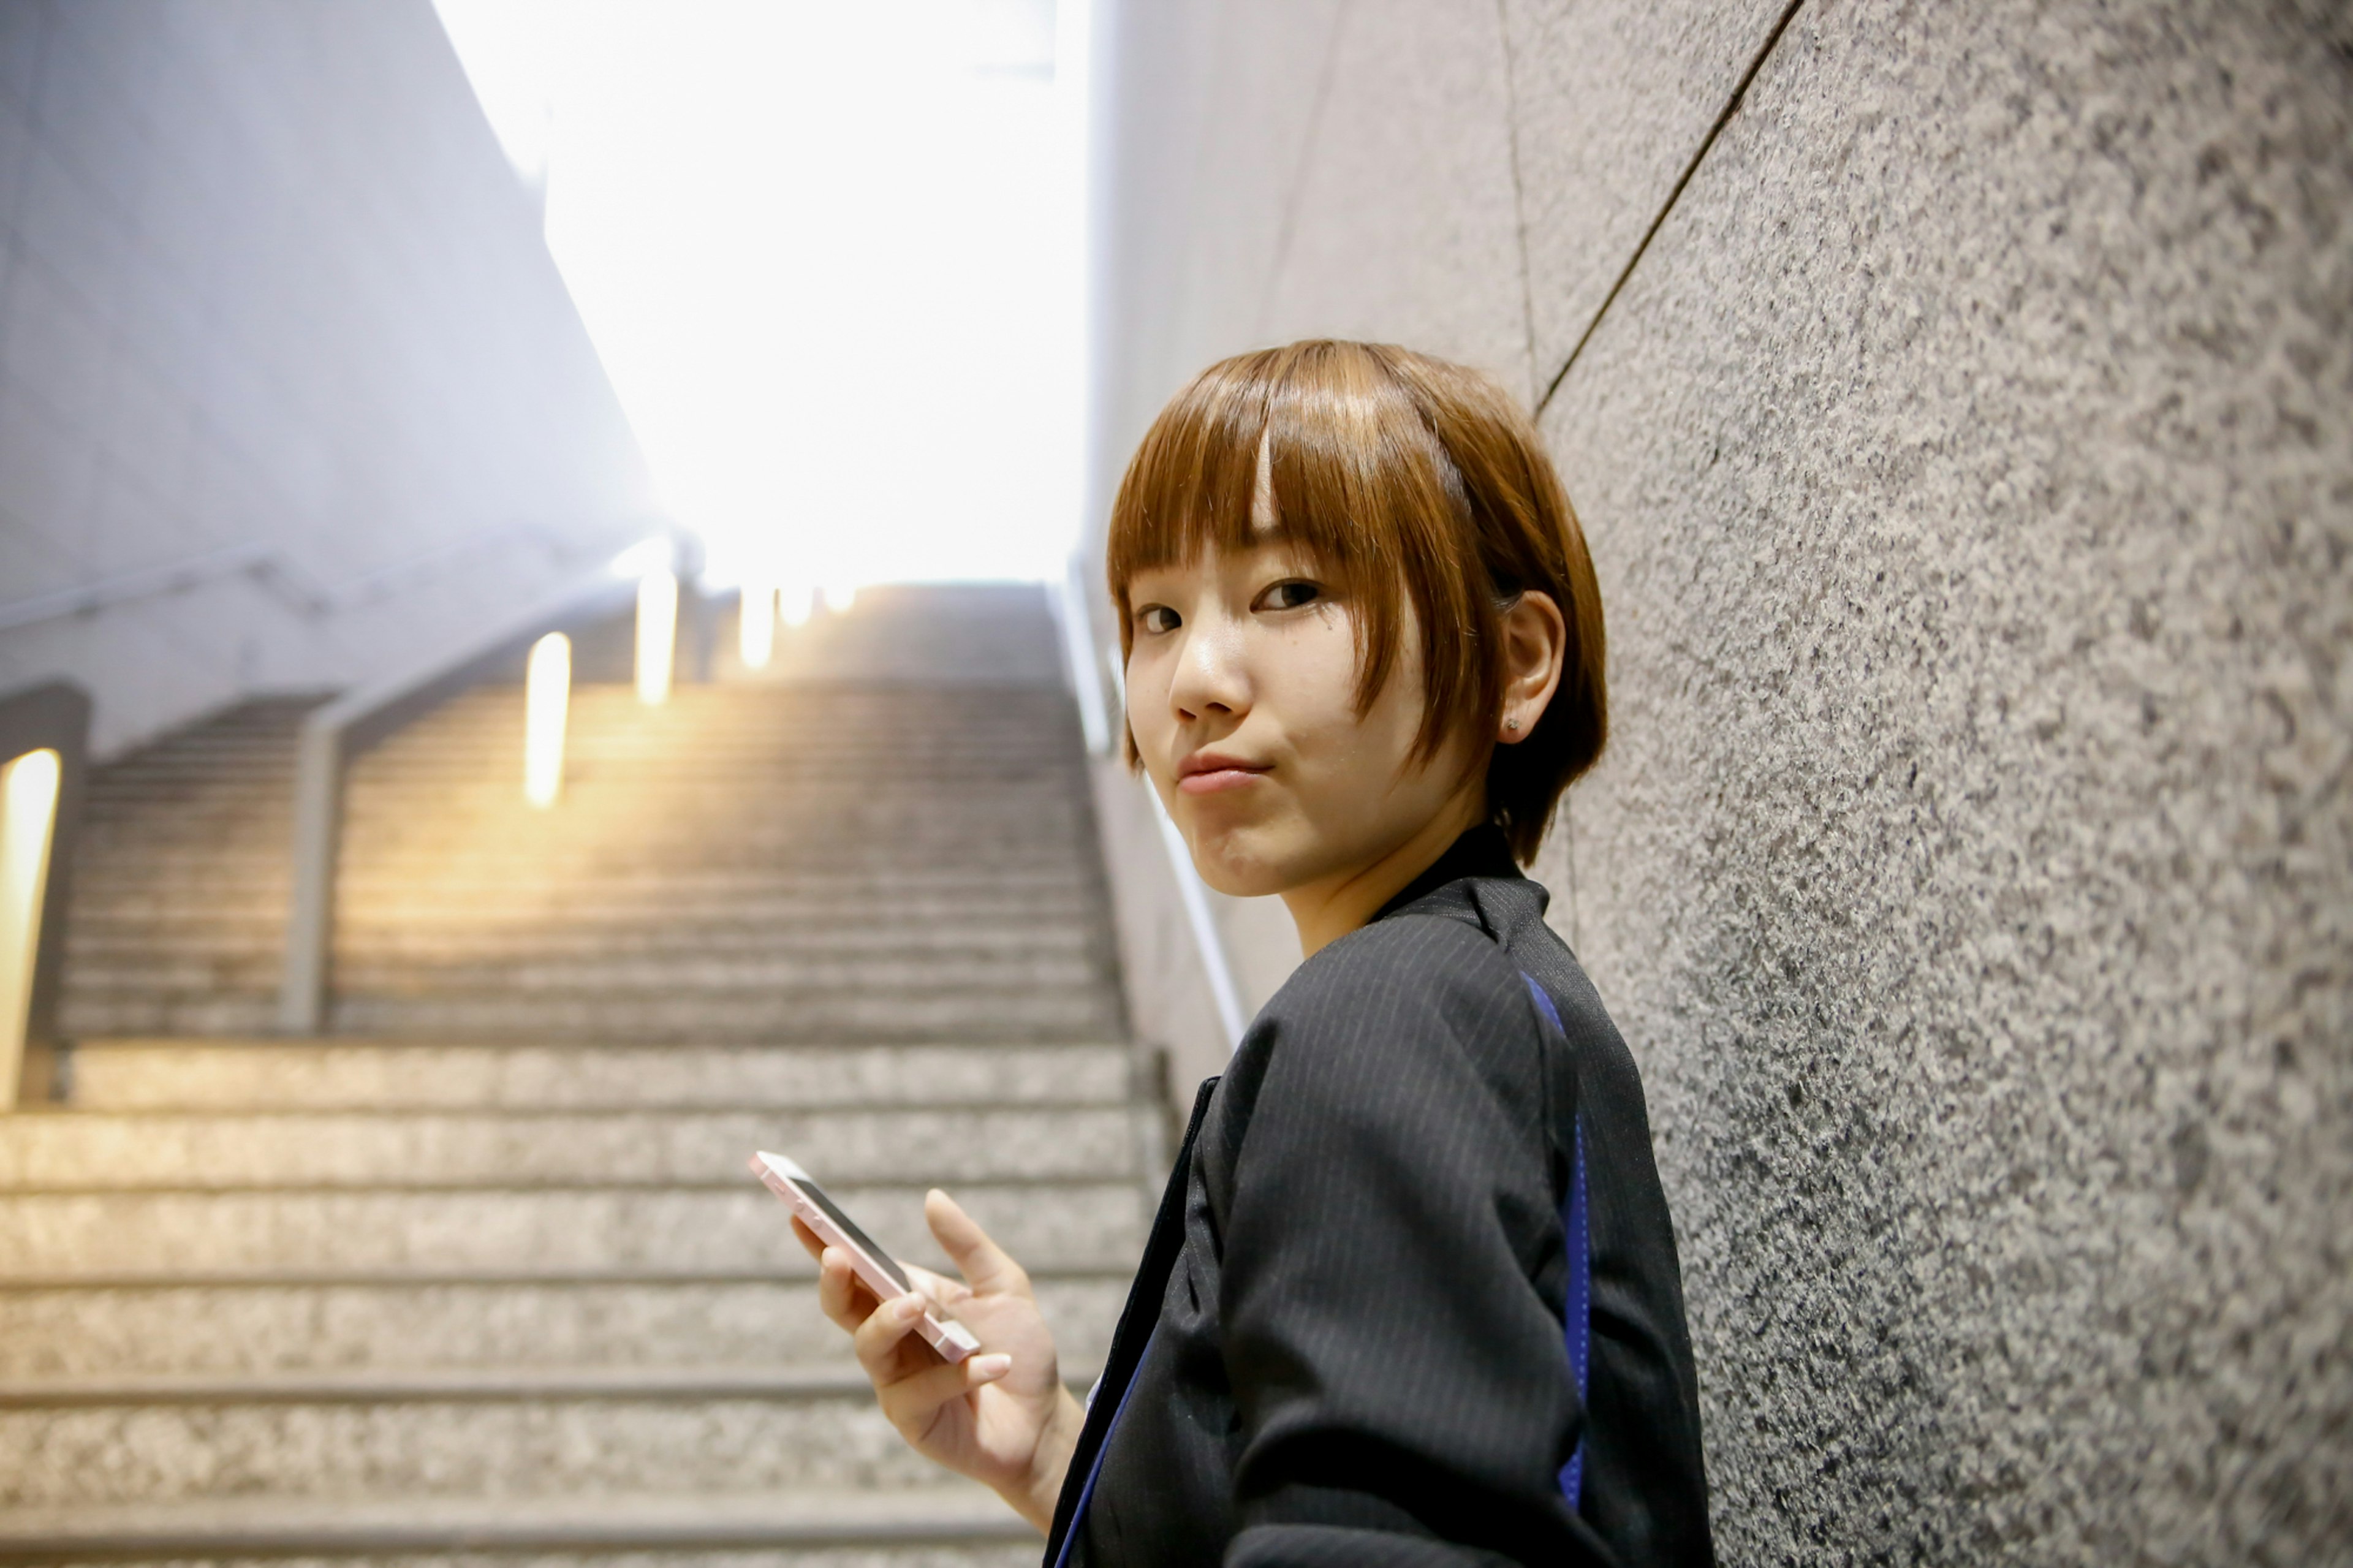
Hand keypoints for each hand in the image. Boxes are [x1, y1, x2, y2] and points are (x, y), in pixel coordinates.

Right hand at [794, 1189, 1085, 1531]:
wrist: (1044, 1420)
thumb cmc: (1019, 1349)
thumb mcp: (1002, 1286)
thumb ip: (968, 1245)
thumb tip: (931, 1197)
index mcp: (905, 1302)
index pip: (857, 1272)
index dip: (823, 1245)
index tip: (798, 1211)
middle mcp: (892, 1340)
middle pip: (844, 1308)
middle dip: (836, 1281)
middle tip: (839, 1256)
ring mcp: (896, 1382)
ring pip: (869, 1347)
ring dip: (889, 1321)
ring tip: (919, 1305)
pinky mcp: (913, 1420)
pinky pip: (922, 1393)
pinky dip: (960, 1374)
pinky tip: (996, 1364)